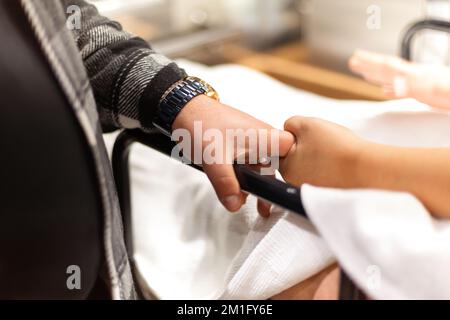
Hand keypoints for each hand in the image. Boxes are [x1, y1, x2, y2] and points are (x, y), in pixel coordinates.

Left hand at [173, 95, 294, 212]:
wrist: (184, 110)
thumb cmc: (203, 124)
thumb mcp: (215, 158)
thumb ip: (226, 184)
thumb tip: (235, 205)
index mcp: (266, 137)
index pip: (294, 155)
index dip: (295, 172)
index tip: (284, 191)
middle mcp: (263, 138)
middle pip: (276, 166)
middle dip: (268, 187)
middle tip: (265, 209)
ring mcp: (252, 141)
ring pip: (260, 166)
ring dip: (253, 183)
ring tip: (247, 202)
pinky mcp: (240, 144)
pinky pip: (248, 163)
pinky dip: (243, 176)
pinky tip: (234, 189)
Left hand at [280, 116, 365, 187]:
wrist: (366, 168)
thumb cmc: (336, 147)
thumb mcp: (306, 125)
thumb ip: (290, 124)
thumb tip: (287, 129)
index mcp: (286, 167)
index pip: (280, 149)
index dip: (295, 137)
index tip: (310, 136)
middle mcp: (295, 183)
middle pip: (295, 158)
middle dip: (306, 148)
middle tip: (324, 143)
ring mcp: (311, 190)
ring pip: (311, 166)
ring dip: (319, 158)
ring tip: (334, 153)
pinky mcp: (327, 193)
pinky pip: (325, 175)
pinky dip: (331, 168)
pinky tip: (341, 163)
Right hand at [349, 50, 449, 109]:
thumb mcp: (440, 92)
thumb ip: (415, 87)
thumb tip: (392, 85)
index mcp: (418, 77)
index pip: (389, 67)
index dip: (371, 63)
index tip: (356, 58)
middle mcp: (416, 77)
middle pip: (388, 69)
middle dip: (369, 65)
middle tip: (352, 60)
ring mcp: (420, 84)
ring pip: (393, 78)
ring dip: (376, 75)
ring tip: (363, 72)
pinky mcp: (425, 94)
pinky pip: (402, 91)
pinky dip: (389, 90)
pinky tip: (384, 91)